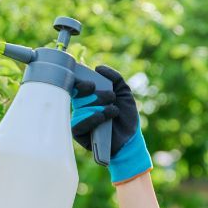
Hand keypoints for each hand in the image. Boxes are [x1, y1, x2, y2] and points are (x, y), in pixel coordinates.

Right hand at [71, 64, 152, 183]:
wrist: (130, 139)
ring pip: (81, 107)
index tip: (93, 84)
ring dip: (100, 106)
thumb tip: (98, 67)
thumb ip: (115, 78)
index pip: (77, 84)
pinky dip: (92, 119)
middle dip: (95, 92)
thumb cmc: (126, 117)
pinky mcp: (78, 133)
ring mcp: (79, 119)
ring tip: (113, 111)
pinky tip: (103, 118)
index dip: (81, 82)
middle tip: (110, 96)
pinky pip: (78, 123)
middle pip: (78, 94)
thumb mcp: (124, 93)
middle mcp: (81, 106)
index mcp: (89, 96)